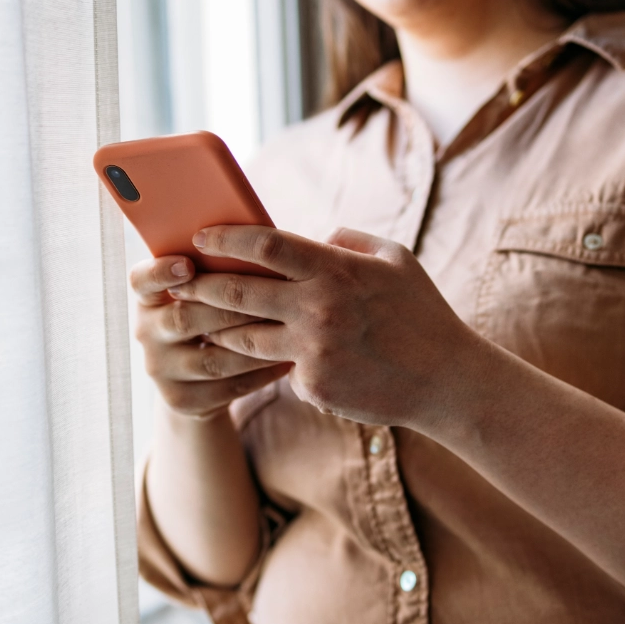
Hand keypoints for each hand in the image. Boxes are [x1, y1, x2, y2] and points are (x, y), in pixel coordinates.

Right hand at [129, 255, 292, 417]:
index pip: (141, 281)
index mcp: (148, 298)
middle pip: (183, 320)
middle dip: (228, 308)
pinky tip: (286, 361)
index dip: (161, 272)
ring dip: (251, 344)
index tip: (187, 264)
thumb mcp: (200, 293)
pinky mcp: (182, 400)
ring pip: (211, 359)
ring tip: (286, 330)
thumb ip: (214, 271)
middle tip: (267, 296)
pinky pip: (227, 387)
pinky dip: (260, 373)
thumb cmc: (209, 316)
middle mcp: (146, 333)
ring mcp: (162, 370)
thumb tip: (256, 235)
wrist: (193, 382)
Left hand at [167, 226, 480, 427]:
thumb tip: (310, 237)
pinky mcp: (314, 386)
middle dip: (201, 286)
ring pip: (245, 339)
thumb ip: (348, 242)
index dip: (226, 238)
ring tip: (203, 322)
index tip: (202, 237)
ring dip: (220, 330)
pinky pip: (281, 370)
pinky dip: (278, 364)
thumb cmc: (422, 313)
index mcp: (337, 270)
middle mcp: (319, 309)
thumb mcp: (395, 260)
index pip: (265, 245)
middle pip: (239, 293)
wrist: (445, 380)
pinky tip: (273, 361)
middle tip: (179, 282)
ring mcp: (313, 351)